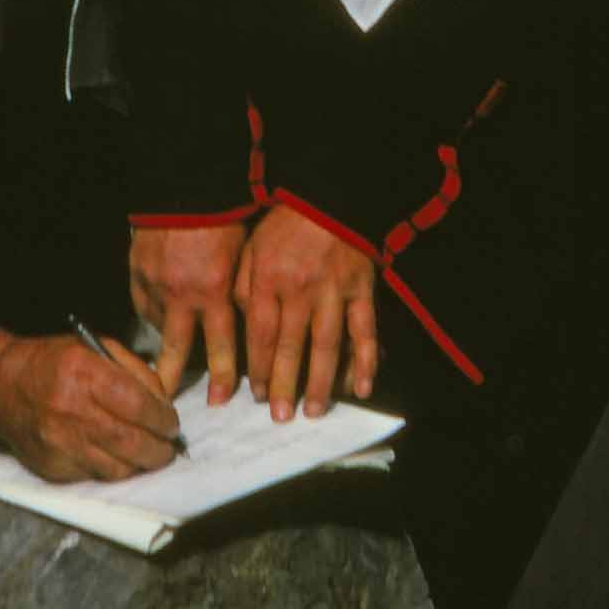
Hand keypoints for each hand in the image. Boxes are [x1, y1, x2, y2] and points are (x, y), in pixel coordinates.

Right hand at [0, 330, 183, 482]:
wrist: (2, 386)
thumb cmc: (54, 363)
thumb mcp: (95, 348)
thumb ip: (135, 372)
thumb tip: (164, 405)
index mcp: (83, 372)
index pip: (136, 404)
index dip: (162, 419)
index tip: (172, 424)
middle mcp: (70, 409)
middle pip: (130, 443)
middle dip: (159, 451)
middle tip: (168, 448)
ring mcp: (59, 442)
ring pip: (116, 469)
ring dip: (139, 465)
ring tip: (147, 455)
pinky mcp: (51, 466)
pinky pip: (94, 477)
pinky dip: (112, 470)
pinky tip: (115, 457)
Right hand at [128, 222, 246, 403]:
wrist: (188, 184)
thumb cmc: (226, 216)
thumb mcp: (244, 256)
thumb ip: (241, 293)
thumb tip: (244, 326)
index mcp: (215, 291)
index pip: (221, 347)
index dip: (223, 378)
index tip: (221, 401)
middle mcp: (183, 295)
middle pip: (176, 350)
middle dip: (172, 379)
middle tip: (168, 402)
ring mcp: (155, 284)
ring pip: (156, 327)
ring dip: (161, 344)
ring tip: (159, 366)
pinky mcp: (137, 272)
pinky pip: (142, 303)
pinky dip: (152, 312)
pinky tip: (159, 316)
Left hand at [235, 204, 378, 422]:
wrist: (327, 192)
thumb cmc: (283, 223)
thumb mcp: (250, 247)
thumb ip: (244, 287)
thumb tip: (243, 328)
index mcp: (268, 278)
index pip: (261, 333)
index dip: (259, 367)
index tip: (256, 395)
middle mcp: (300, 288)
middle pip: (291, 345)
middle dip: (285, 384)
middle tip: (280, 417)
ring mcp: (334, 290)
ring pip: (327, 344)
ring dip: (320, 381)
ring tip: (314, 410)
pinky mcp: (362, 288)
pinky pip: (364, 330)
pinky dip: (365, 360)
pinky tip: (360, 387)